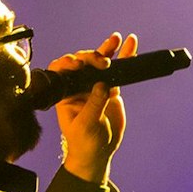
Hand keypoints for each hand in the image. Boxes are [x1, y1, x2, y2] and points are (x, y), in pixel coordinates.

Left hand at [50, 32, 136, 185]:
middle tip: (103, 62)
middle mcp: (77, 85)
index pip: (62, 70)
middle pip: (82, 62)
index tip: (78, 64)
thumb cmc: (84, 142)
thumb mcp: (86, 125)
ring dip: (107, 49)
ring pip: (99, 63)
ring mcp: (94, 85)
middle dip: (91, 57)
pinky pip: (117, 71)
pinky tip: (131, 44)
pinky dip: (124, 58)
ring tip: (116, 38)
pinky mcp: (110, 89)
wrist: (98, 153)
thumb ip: (93, 104)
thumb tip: (102, 85)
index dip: (68, 63)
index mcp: (64, 92)